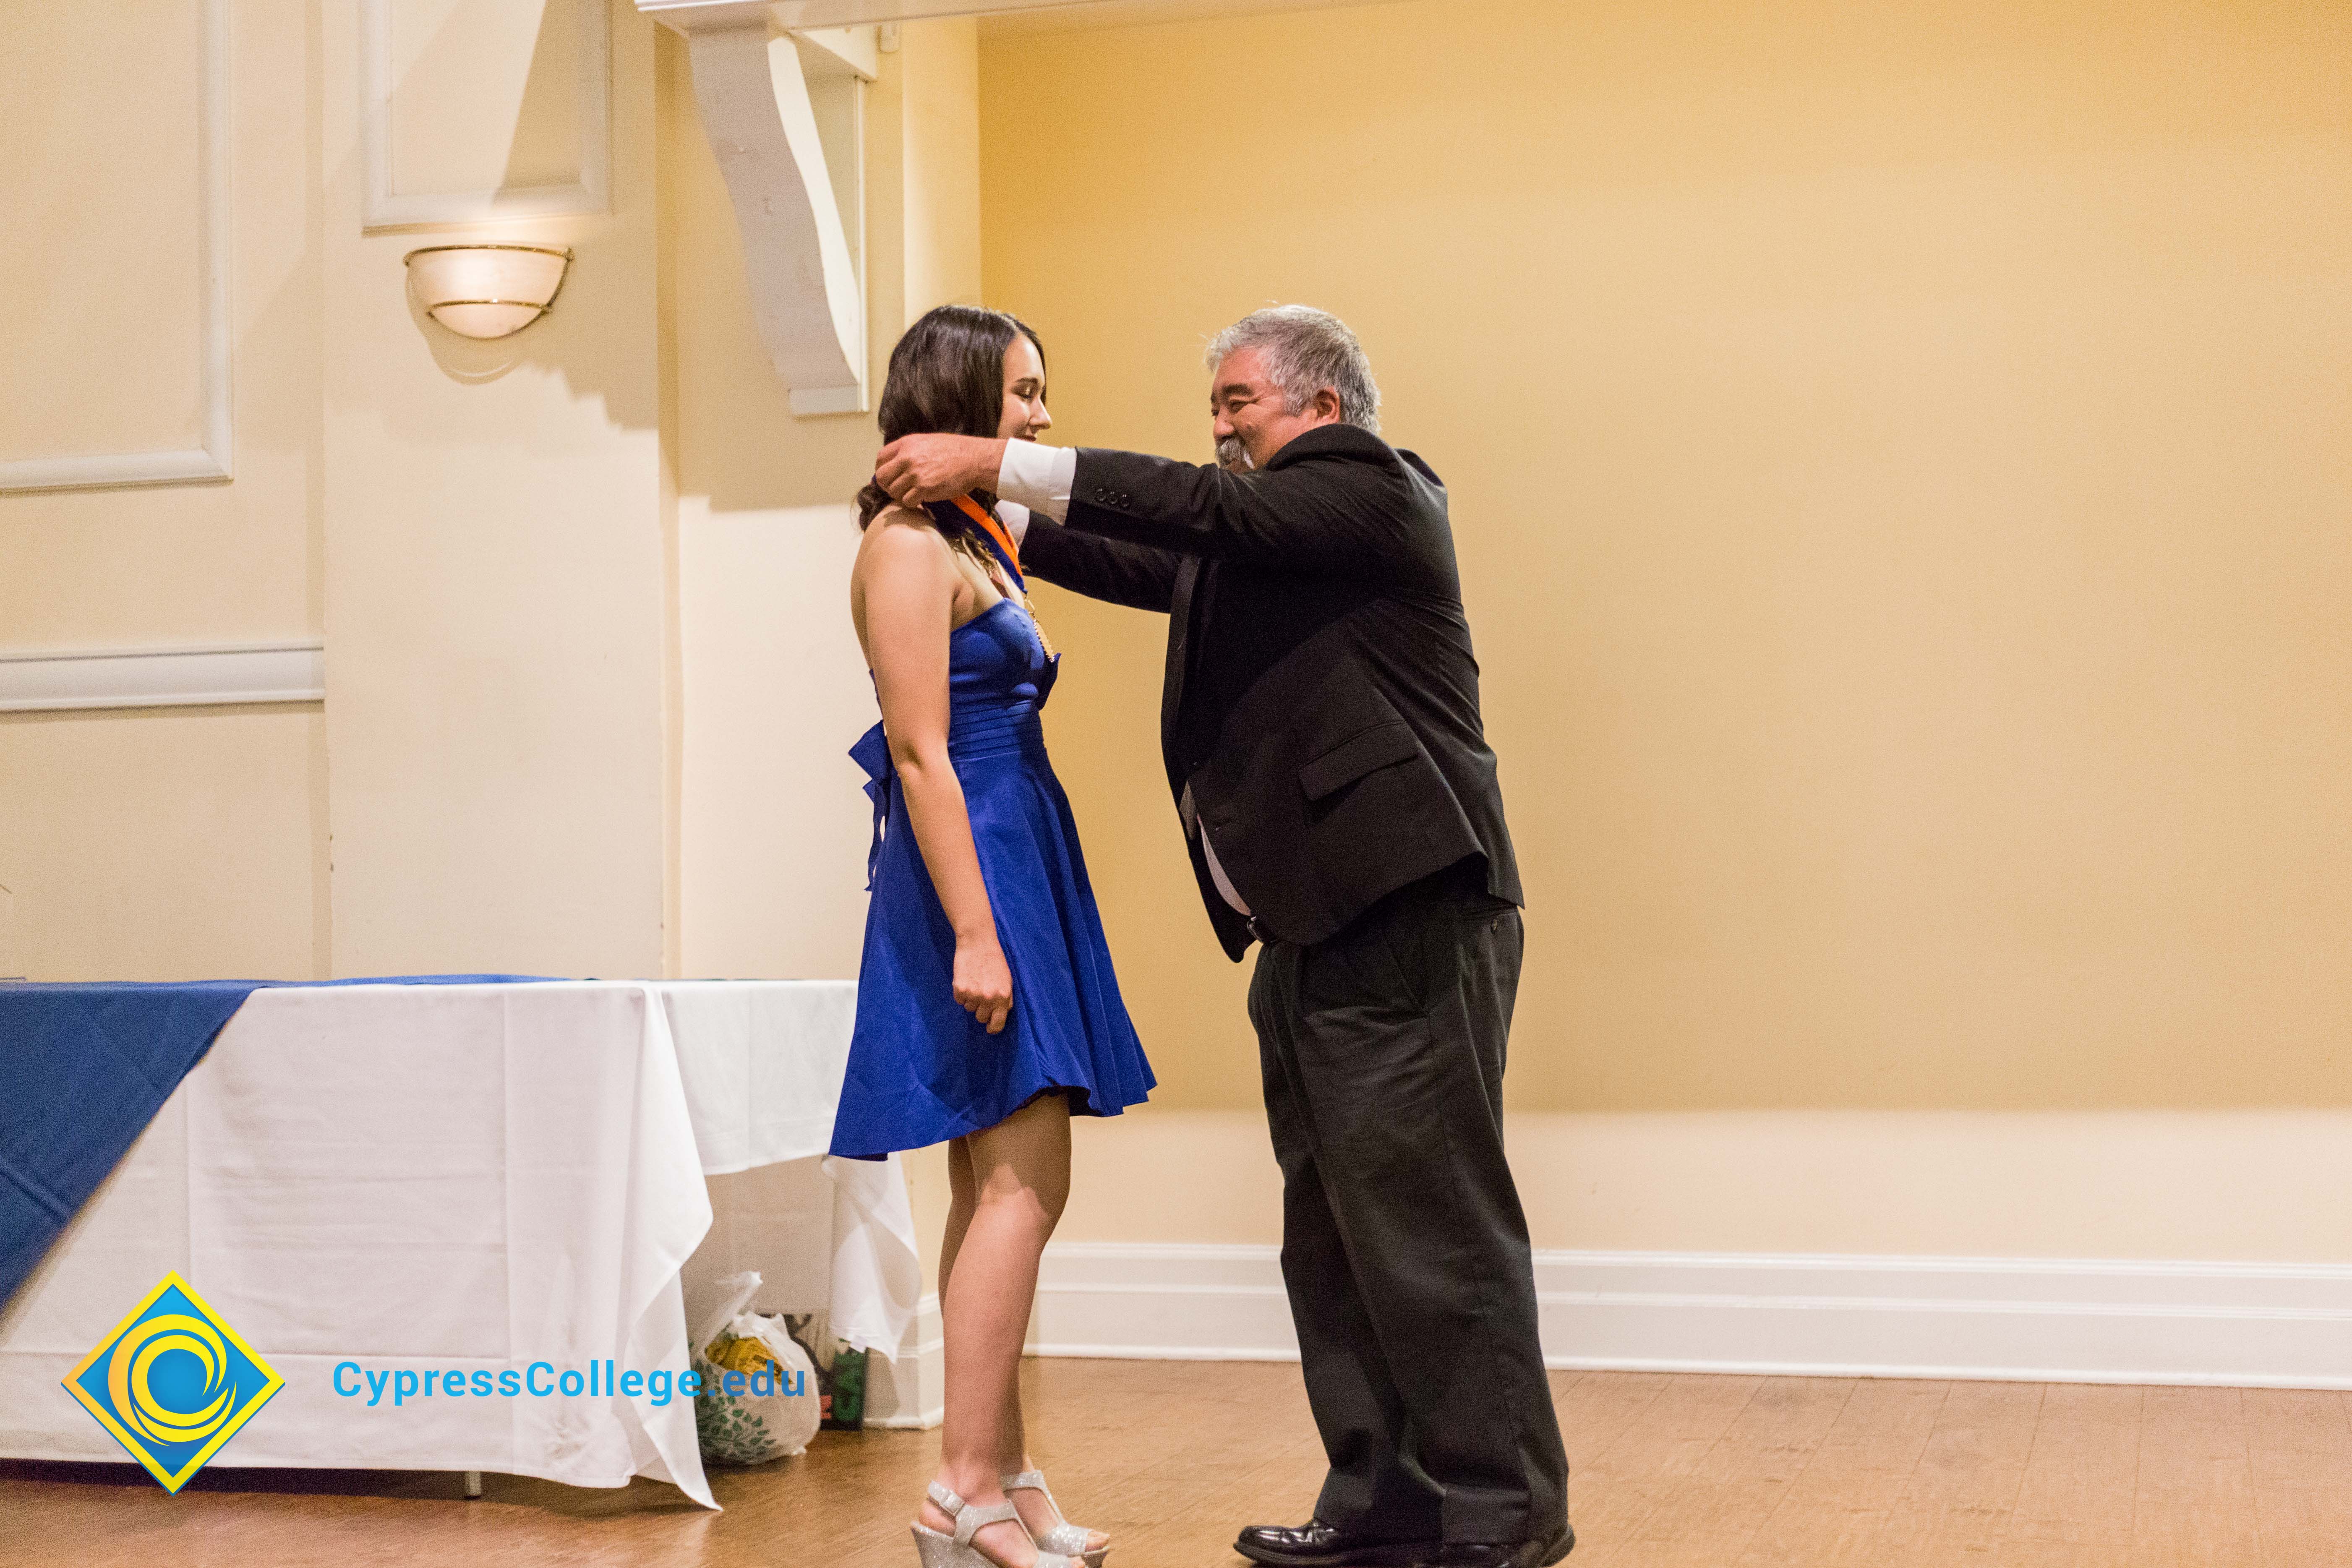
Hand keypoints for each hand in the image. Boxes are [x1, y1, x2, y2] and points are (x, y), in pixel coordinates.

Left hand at [875, 434, 1005, 506]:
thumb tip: (897, 463)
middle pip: (882, 477)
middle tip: (898, 488)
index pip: (881, 458)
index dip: (882, 469)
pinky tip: (921, 498)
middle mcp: (907, 458)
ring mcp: (915, 474)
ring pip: (893, 491)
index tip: (889, 476)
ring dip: (901, 495)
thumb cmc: (955, 450)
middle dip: (888, 485)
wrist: (974, 459)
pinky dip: (912, 503)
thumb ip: (910, 450)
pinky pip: (907, 501)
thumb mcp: (928, 441)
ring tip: (913, 493)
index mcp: (907, 444)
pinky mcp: (924, 489)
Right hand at [953, 934, 1013, 1034]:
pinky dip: (961, 993)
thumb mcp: (1007, 979)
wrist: (978, 942)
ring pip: (969, 1008)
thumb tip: (1002, 1013)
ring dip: (971, 1000)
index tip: (990, 1028)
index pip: (997, 1023)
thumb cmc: (995, 960)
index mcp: (1003, 997)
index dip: (993, 1028)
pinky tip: (966, 979)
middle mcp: (988, 998)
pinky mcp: (959, 989)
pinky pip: (959, 1000)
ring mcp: (973, 995)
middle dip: (981, 1010)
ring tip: (975, 982)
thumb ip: (1007, 998)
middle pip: (980, 1018)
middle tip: (982, 995)